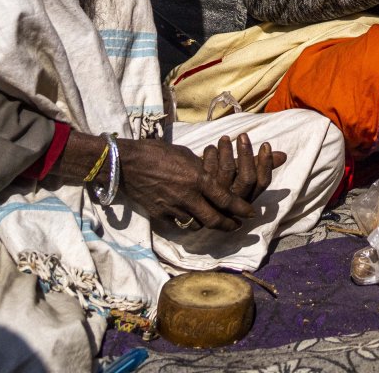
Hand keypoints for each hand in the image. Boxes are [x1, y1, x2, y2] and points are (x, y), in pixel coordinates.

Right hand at [117, 134, 279, 232]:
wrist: (127, 163)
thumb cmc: (158, 152)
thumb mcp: (186, 155)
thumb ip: (202, 169)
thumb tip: (214, 176)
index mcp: (198, 178)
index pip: (226, 199)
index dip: (241, 208)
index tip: (251, 213)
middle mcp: (188, 196)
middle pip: (214, 219)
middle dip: (228, 225)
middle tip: (237, 226)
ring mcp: (172, 207)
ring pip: (196, 224)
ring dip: (207, 224)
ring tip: (215, 223)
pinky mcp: (159, 214)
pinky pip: (178, 224)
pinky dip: (186, 222)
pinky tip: (190, 219)